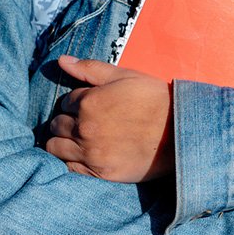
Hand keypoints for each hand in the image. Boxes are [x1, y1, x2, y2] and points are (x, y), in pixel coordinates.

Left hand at [45, 55, 174, 182]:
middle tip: (86, 123)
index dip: (77, 103)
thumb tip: (62, 61)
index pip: (66, 102)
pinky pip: (68, 168)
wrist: (179, 131)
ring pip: (54, 148)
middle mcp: (85, 128)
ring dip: (63, 142)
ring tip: (81, 140)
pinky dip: (71, 161)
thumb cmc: (154, 99)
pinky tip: (84, 156)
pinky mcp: (98, 173)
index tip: (92, 107)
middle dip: (67, 122)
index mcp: (89, 102)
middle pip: (57, 125)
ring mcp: (90, 153)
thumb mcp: (125, 76)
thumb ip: (91, 69)